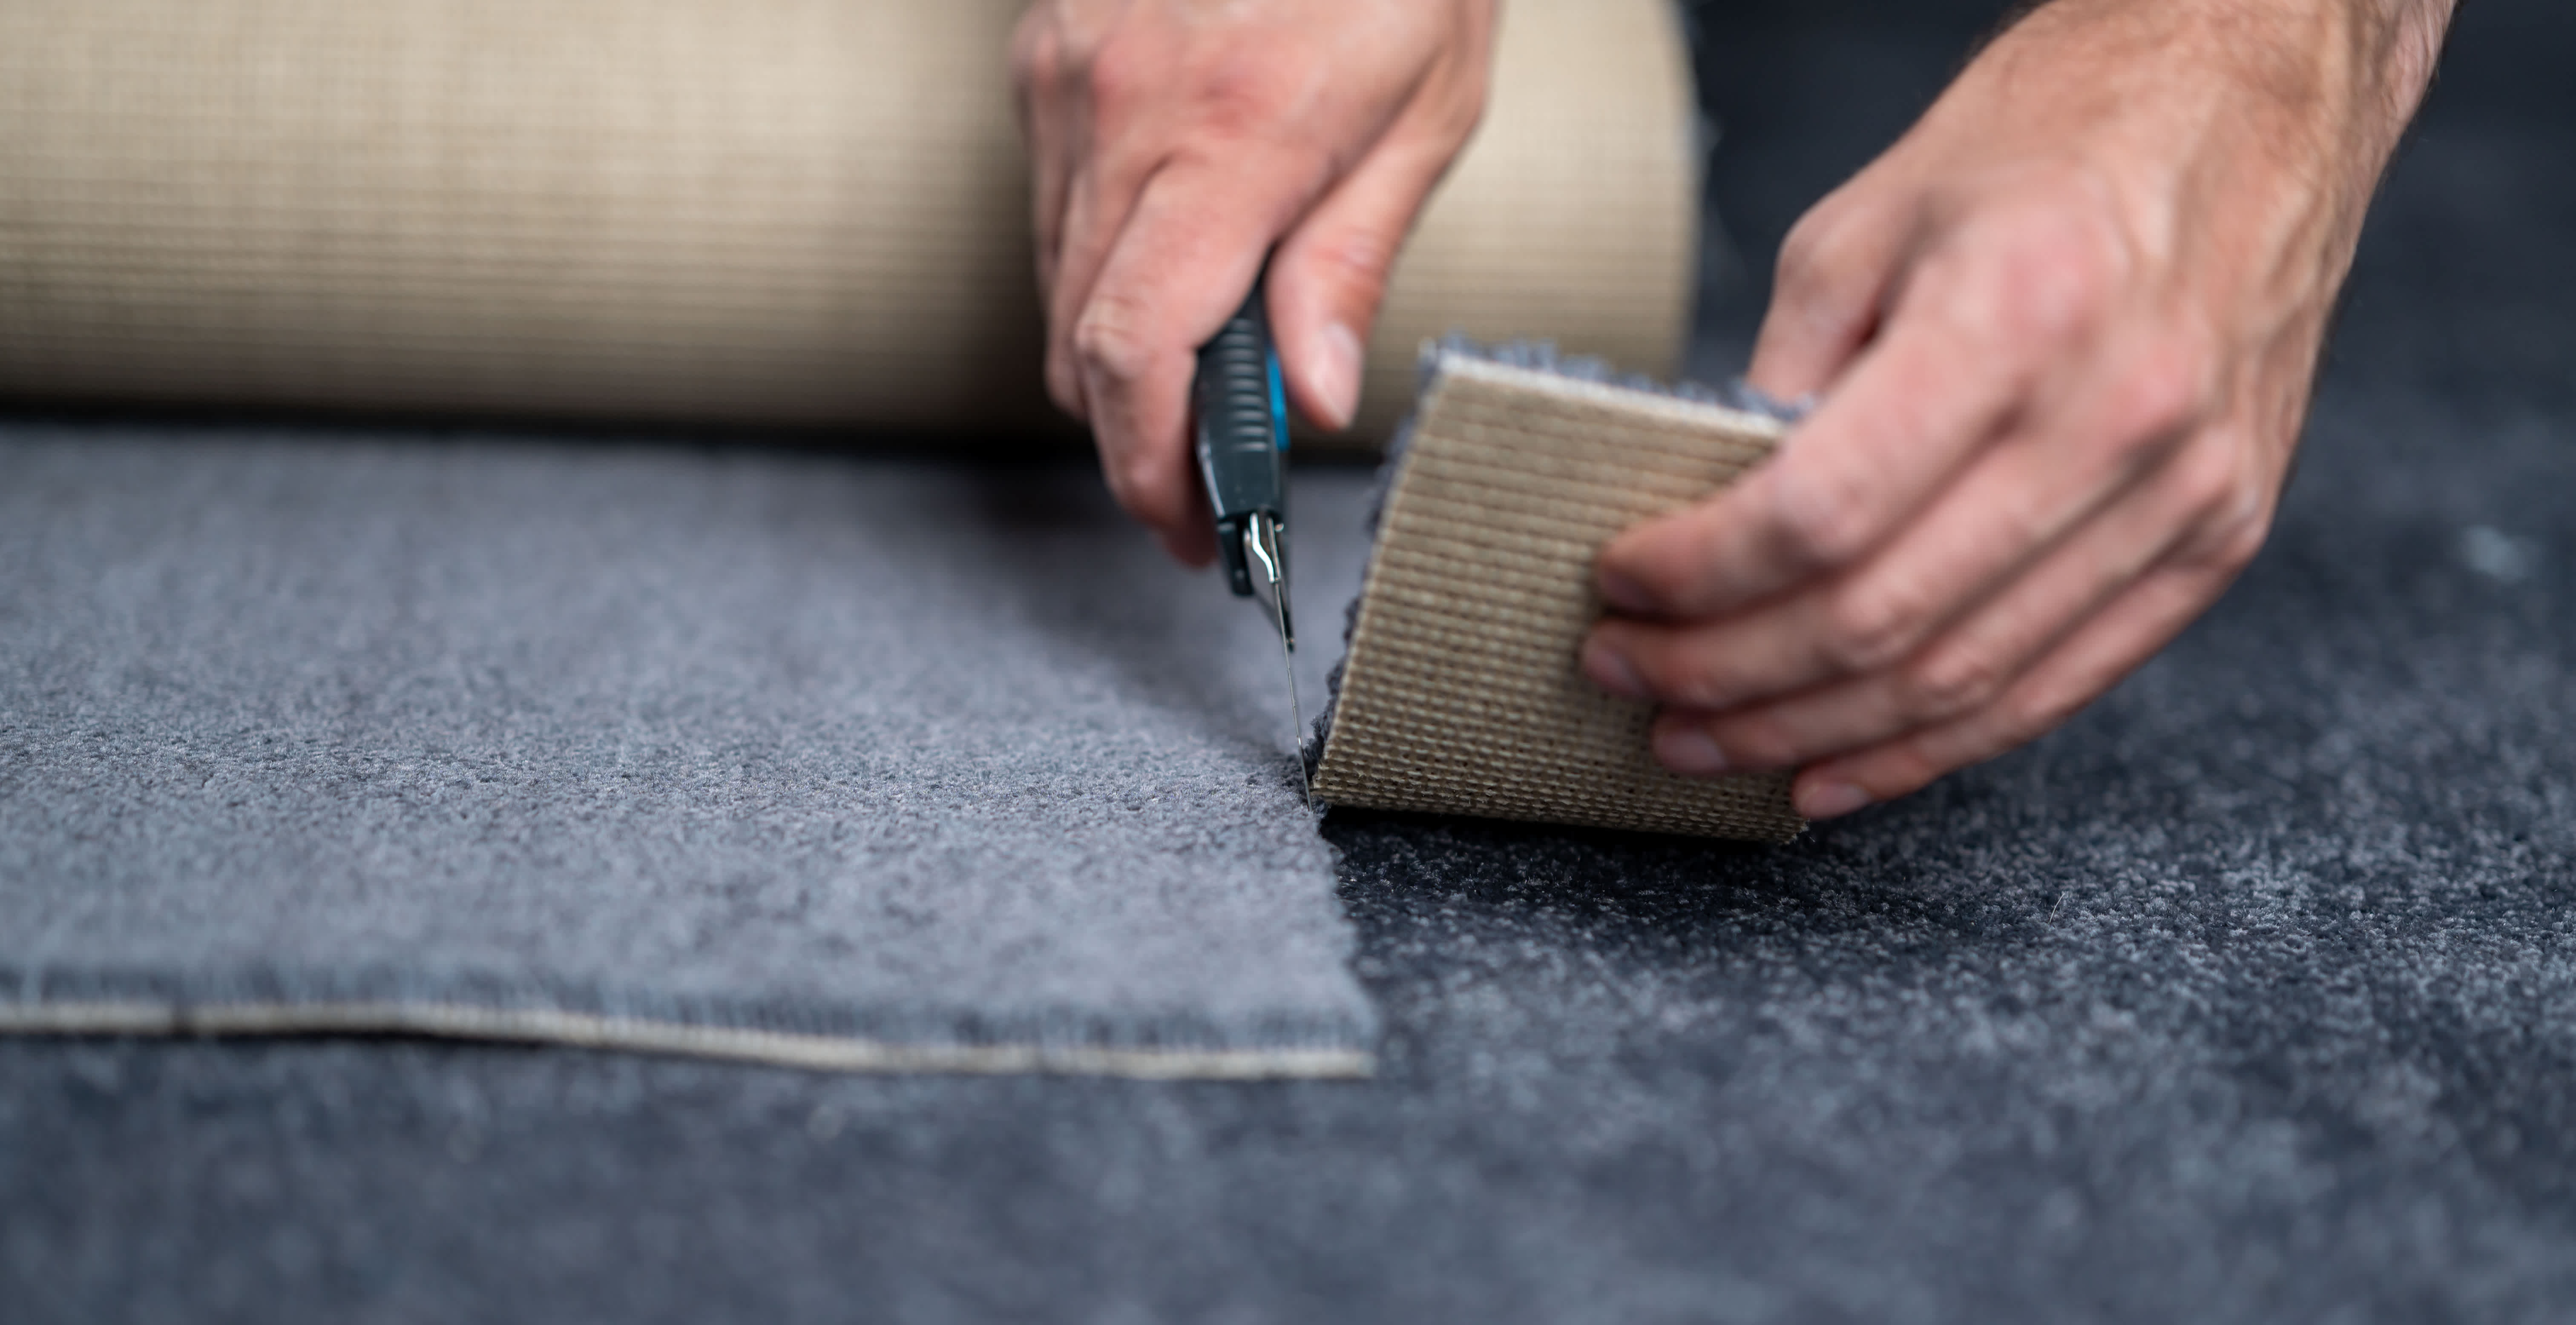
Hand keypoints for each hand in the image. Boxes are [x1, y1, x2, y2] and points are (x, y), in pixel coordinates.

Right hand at [1012, 0, 1495, 563]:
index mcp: (1233, 139)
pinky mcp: (1042, 59)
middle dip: (1137, 443)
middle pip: (1081, 343)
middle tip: (1207, 493)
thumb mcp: (1427, 112)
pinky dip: (1099, 268)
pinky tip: (1172, 260)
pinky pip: (1051, 209)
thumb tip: (1314, 406)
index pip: (1139, 353)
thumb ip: (1352, 262)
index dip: (1152, 470)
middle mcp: (1123, 112)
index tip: (1194, 533)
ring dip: (1117, 359)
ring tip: (1202, 385)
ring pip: (1055, 286)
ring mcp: (1065, 82)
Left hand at [1579, 0, 2453, 818]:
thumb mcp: (1874, 219)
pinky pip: (2054, 690)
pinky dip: (1929, 752)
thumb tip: (1713, 515)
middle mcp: (2116, 418)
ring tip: (1699, 742)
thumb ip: (1790, 377)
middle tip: (1625, 677)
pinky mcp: (2221, 541)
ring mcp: (2183, 495)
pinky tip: (1828, 773)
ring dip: (1806, 734)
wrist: (2254, 98)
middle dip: (1724, 672)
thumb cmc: (2054, 135)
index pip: (1817, 512)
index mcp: (2018, 314)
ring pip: (1958, 683)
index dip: (1696, 574)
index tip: (1618, 585)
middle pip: (1877, 618)